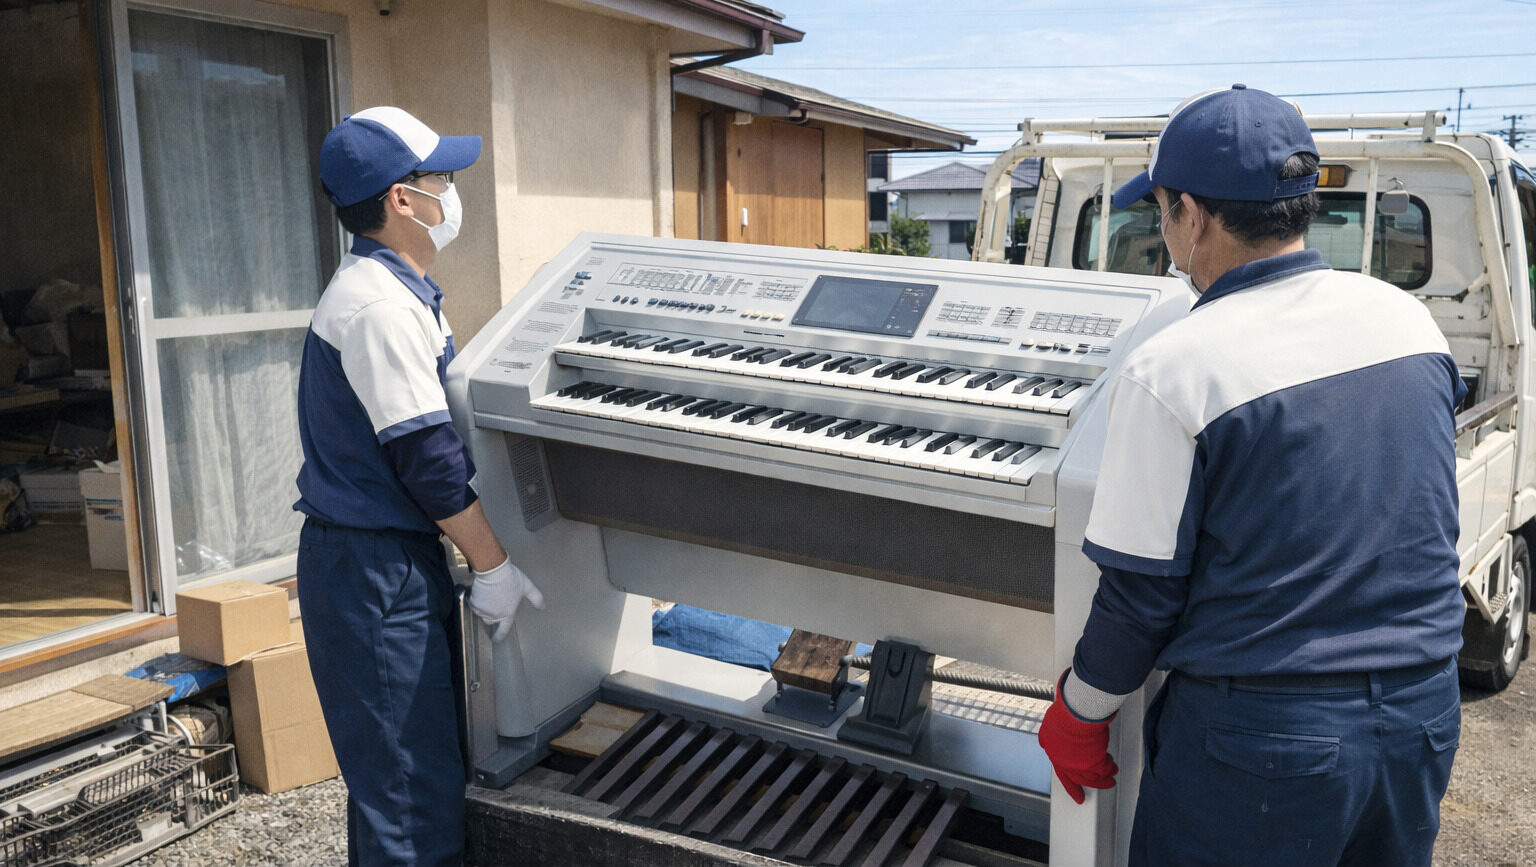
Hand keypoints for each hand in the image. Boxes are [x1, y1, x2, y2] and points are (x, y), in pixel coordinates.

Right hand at [468, 556, 544, 641]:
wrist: (493, 569)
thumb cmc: (510, 577)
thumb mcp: (527, 587)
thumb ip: (536, 598)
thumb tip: (542, 606)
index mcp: (508, 613)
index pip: (504, 629)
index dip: (500, 636)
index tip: (496, 639)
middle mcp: (495, 615)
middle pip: (491, 621)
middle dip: (493, 615)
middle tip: (495, 603)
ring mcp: (484, 611)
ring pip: (482, 613)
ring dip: (484, 608)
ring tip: (490, 595)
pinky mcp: (475, 605)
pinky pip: (474, 606)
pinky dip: (476, 601)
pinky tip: (482, 593)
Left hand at [1037, 668, 1118, 803]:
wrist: (1076, 714)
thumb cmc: (1062, 716)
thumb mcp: (1047, 729)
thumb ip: (1046, 739)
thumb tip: (1044, 742)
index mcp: (1056, 758)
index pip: (1064, 777)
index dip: (1072, 788)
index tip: (1079, 797)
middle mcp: (1069, 765)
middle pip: (1083, 780)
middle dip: (1094, 784)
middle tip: (1103, 786)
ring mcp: (1082, 765)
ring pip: (1096, 777)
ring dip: (1105, 778)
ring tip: (1111, 777)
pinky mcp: (1096, 762)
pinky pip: (1105, 769)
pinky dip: (1110, 768)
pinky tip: (1113, 766)